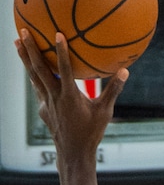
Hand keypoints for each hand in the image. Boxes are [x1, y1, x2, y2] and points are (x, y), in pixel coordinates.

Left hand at [15, 30, 127, 162]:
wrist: (74, 154)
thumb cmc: (92, 133)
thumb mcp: (105, 112)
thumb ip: (113, 90)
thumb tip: (124, 71)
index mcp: (70, 97)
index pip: (64, 70)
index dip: (61, 51)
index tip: (57, 34)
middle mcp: (54, 97)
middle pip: (39, 69)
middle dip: (31, 49)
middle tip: (23, 30)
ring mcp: (46, 103)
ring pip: (33, 76)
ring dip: (25, 59)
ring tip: (17, 42)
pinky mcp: (43, 109)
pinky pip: (38, 89)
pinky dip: (34, 77)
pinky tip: (32, 70)